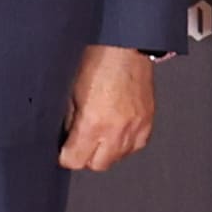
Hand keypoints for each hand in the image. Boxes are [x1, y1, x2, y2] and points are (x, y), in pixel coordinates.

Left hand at [60, 44, 154, 171]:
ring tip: (100, 132)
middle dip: (86, 156)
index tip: (64, 150)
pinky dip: (124, 142)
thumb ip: (69, 121)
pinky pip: (134, 147)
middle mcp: (116, 130)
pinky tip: (117, 128)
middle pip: (97, 165)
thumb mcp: (71, 93)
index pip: (75, 161)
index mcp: (93, 122)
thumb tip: (67, 138)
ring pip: (117, 158)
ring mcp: (135, 128)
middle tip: (80, 141)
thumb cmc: (98, 61)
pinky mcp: (147, 123)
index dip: (66, 156)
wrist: (126, 46)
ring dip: (106, 151)